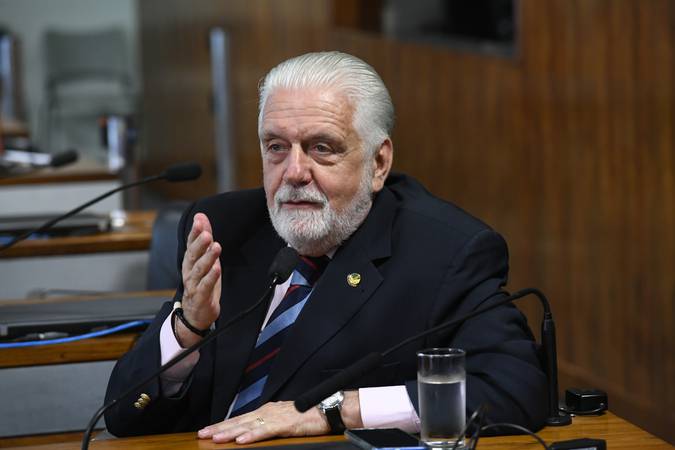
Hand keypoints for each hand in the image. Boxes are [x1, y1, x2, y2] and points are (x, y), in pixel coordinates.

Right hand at [178, 213, 221, 345]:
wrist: (196, 313)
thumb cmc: (201, 283)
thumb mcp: (205, 258)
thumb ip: (204, 238)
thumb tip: (201, 216)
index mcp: (190, 261)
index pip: (191, 243)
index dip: (195, 232)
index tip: (199, 220)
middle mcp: (189, 271)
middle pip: (193, 255)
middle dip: (200, 243)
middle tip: (208, 233)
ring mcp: (193, 284)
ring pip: (199, 269)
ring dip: (208, 257)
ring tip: (216, 247)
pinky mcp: (200, 296)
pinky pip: (205, 286)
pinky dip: (211, 277)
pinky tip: (217, 268)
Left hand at [198, 391, 362, 443]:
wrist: (326, 409)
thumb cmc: (309, 416)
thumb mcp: (285, 420)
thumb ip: (270, 425)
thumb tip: (255, 432)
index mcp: (267, 411)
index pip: (241, 419)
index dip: (224, 425)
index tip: (209, 430)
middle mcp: (267, 412)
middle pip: (239, 421)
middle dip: (220, 428)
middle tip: (203, 434)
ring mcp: (275, 417)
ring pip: (248, 426)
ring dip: (230, 432)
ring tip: (215, 438)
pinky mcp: (284, 424)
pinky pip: (265, 431)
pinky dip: (252, 435)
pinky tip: (241, 440)